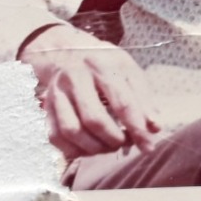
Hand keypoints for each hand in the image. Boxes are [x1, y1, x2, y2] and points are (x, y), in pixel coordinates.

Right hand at [20, 24, 160, 159]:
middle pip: (94, 119)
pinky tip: (90, 147)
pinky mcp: (45, 107)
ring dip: (95, 148)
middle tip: (126, 143)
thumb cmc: (104, 63)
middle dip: (114, 139)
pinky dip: (75, 150)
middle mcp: (75, 77)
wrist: (66, 51)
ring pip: (72, 131)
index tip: (148, 146)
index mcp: (101, 65)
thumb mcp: (128, 70)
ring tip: (110, 145)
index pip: (122, 102)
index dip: (137, 128)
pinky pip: (56, 138)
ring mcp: (56, 93)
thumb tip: (154, 128)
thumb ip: (144, 98)